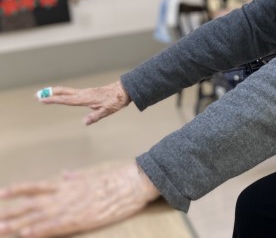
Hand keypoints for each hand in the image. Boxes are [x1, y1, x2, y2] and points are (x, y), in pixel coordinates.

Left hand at [0, 162, 159, 237]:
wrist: (133, 182)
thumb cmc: (116, 177)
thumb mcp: (94, 174)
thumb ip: (76, 177)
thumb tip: (65, 174)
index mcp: (68, 184)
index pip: (37, 187)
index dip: (18, 190)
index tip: (1, 193)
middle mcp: (66, 194)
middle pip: (33, 205)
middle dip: (12, 213)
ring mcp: (72, 207)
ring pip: (40, 217)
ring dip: (19, 225)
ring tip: (1, 230)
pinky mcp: (82, 219)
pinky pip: (56, 226)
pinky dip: (41, 230)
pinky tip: (27, 234)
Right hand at [39, 80, 130, 125]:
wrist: (123, 90)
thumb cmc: (116, 101)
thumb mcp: (107, 111)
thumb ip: (95, 116)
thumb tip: (84, 122)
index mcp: (85, 98)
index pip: (66, 100)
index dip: (54, 100)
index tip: (43, 99)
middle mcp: (83, 94)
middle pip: (64, 92)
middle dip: (50, 94)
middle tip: (37, 95)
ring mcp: (85, 92)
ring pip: (67, 91)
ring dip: (54, 92)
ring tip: (43, 93)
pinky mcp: (87, 92)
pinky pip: (72, 92)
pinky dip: (62, 92)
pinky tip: (60, 94)